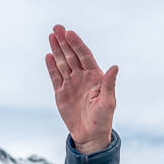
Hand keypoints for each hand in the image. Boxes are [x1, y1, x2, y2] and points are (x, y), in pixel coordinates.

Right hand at [46, 24, 117, 153]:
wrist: (90, 136)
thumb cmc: (103, 120)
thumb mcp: (108, 102)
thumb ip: (109, 84)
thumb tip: (114, 67)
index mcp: (95, 77)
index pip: (84, 56)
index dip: (77, 44)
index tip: (70, 33)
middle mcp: (82, 77)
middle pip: (71, 55)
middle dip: (64, 41)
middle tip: (56, 27)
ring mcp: (71, 84)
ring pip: (62, 63)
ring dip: (57, 49)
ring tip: (51, 36)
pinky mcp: (61, 93)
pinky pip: (55, 77)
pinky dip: (51, 66)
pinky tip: (48, 55)